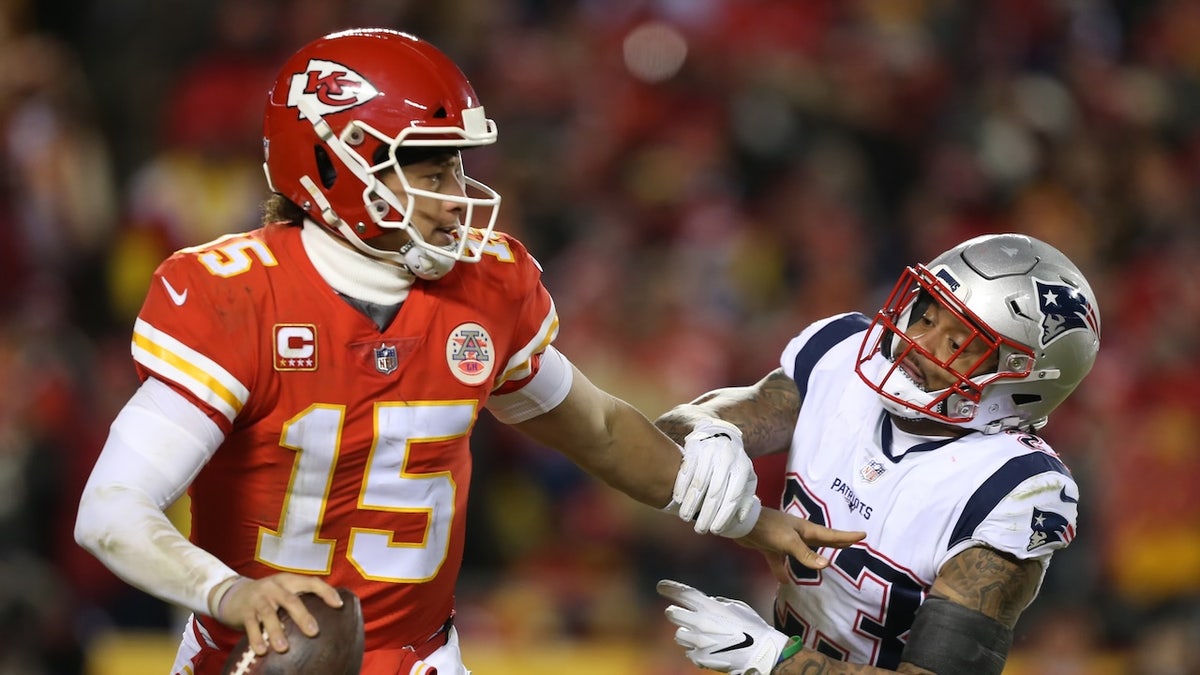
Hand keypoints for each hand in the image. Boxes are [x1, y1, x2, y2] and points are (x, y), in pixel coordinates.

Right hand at [211, 573, 343, 655]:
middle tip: (313, 632)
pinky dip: (256, 638)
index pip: (311, 582)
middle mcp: (274, 587)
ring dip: (276, 631)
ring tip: (283, 648)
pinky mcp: (245, 611)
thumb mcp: (284, 590)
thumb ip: (300, 598)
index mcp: (288, 581)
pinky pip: (250, 625)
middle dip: (302, 617)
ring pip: (268, 614)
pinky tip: (262, 650)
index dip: (326, 592)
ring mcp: (259, 598)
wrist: (233, 593)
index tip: (339, 605)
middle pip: (290, 600)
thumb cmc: (268, 596)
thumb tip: (329, 616)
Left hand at [657, 579, 789, 674]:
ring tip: (702, 636)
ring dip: (686, 633)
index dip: (669, 588)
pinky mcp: (699, 658)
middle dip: (674, 612)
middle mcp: (700, 622)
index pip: (683, 593)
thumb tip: (709, 602)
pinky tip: (709, 649)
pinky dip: (695, 650)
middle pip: (672, 613)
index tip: (660, 586)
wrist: (760, 654)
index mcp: (709, 607)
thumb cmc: (752, 628)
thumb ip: (718, 604)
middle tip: (679, 614)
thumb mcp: (737, 608)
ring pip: (679, 634)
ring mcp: (698, 641)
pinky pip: (689, 652)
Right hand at [672, 419, 759, 537]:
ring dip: (691, 503)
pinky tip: (678, 499)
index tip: (715, 530)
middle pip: (715, 492)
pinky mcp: (695, 448)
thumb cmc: (734, 464)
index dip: (724, 515)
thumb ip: (746, 498)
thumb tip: (741, 519)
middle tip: (699, 529)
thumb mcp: (747, 478)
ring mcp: (710, 452)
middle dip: (706, 514)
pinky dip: (681, 486)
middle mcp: (728, 459)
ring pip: (699, 483)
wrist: (720, 434)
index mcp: (742, 468)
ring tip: (685, 517)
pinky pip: (686, 470)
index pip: (733, 496)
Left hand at [738, 508, 865, 581]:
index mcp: (805, 530)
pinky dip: (782, 570)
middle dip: (836, 542)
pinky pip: (780, 561)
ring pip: (802, 551)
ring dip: (811, 556)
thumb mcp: (789, 542)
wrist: (741, 524)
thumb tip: (826, 565)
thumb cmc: (768, 528)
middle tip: (851, 543)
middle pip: (820, 540)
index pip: (831, 535)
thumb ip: (806, 554)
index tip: (862, 535)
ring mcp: (784, 540)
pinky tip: (784, 580)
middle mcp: (797, 534)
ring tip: (823, 562)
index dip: (846, 537)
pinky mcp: (771, 546)